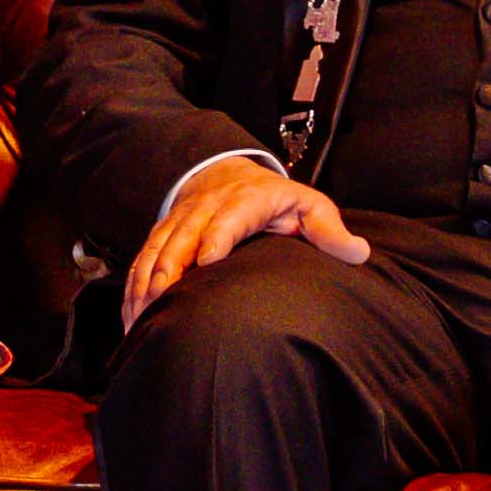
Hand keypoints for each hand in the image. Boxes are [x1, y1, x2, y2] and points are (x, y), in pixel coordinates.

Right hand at [129, 151, 371, 310]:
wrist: (227, 174)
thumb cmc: (275, 200)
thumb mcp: (308, 205)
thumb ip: (329, 229)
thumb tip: (359, 252)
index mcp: (245, 201)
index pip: (228, 216)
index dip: (216, 236)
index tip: (207, 259)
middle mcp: (205, 209)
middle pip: (182, 235)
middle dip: (170, 266)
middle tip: (161, 298)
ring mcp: (180, 222)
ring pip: (157, 249)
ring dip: (146, 280)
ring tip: (140, 314)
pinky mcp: (162, 235)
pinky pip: (142, 259)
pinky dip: (133, 287)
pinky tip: (131, 317)